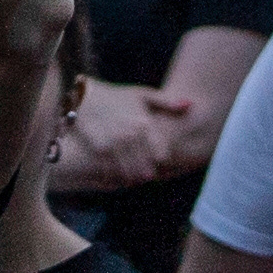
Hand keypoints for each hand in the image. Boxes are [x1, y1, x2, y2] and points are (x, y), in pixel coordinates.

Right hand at [55, 80, 196, 185]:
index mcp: (144, 122)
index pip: (161, 155)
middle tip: (145, 172)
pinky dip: (118, 177)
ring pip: (131, 174)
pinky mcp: (100, 151)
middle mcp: (131, 135)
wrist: (81, 96)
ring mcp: (115, 144)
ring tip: (133, 174)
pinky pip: (114, 173)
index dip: (160, 160)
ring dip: (133, 177)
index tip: (156, 160)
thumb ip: (168, 102)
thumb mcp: (141, 94)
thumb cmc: (115, 95)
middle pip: (147, 168)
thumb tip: (191, 106)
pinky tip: (117, 172)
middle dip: (148, 173)